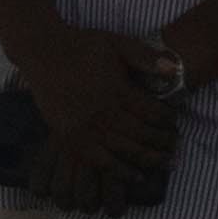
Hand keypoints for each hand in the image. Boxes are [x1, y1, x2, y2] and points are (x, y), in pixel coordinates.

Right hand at [19, 29, 185, 207]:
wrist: (43, 52)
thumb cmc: (82, 45)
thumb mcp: (117, 42)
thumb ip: (145, 56)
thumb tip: (173, 70)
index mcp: (117, 89)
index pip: (152, 113)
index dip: (168, 121)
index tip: (175, 123)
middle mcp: (102, 111)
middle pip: (141, 134)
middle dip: (163, 142)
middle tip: (175, 147)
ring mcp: (84, 126)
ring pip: (124, 151)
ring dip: (147, 159)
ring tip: (163, 163)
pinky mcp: (69, 136)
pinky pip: (98, 160)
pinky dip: (119, 170)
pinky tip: (134, 176)